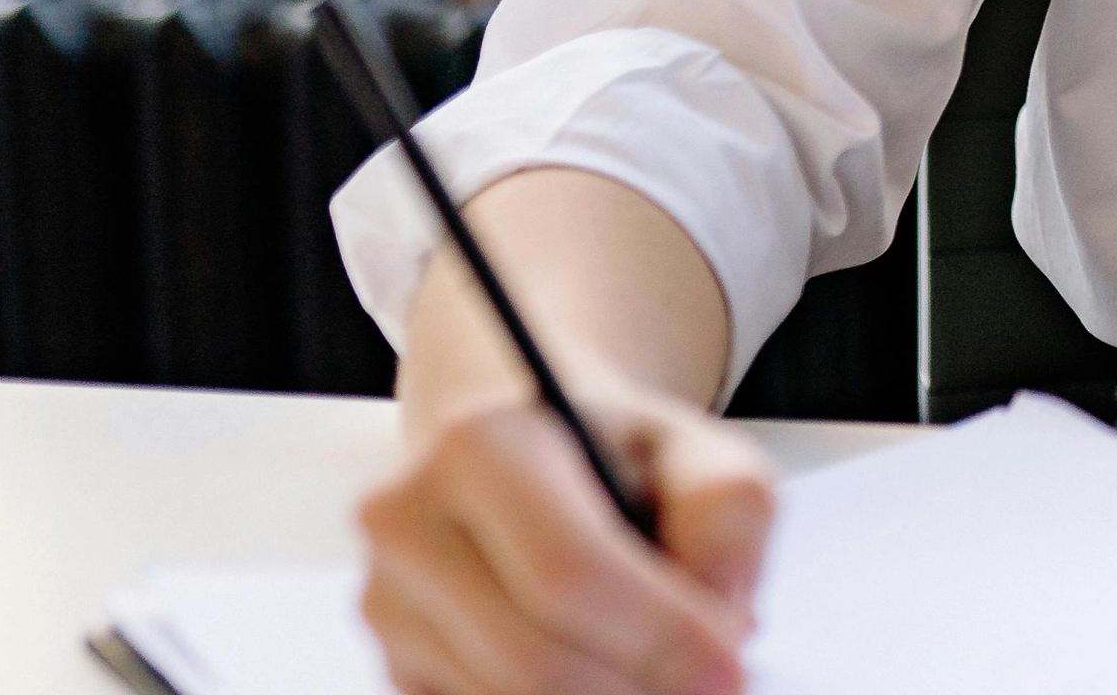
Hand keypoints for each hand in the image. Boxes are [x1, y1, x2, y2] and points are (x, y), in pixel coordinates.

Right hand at [356, 377, 774, 694]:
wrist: (521, 447)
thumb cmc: (615, 450)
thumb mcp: (695, 445)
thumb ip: (727, 511)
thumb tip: (721, 612)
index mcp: (480, 445)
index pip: (567, 573)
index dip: (658, 636)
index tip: (729, 668)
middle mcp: (408, 522)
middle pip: (530, 658)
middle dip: (638, 686)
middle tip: (711, 685)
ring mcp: (386, 599)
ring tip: (665, 670)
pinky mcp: (392, 659)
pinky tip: (607, 674)